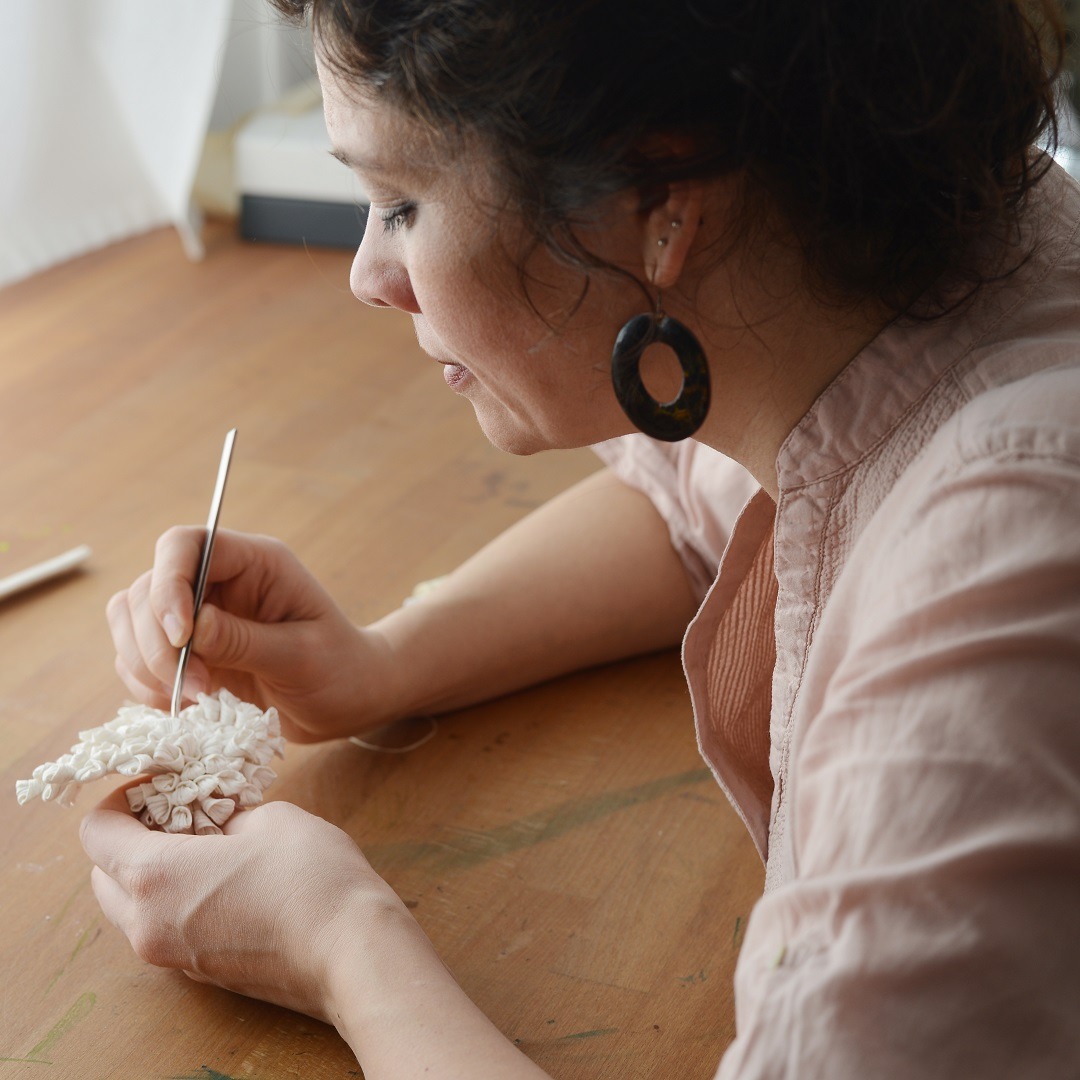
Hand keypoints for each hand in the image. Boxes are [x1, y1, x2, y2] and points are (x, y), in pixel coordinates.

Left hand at [79, 785, 408, 1021]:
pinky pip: (166, 930)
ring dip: (152, 874)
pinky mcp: (202, 974)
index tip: (157, 783)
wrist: (351, 953)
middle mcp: (148, 925)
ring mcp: (173, 957)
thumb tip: (223, 826)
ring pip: (132, 909)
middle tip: (177, 812)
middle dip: (129, 839)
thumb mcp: (271, 818)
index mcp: (154, 878)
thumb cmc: (311, 878)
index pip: (95, 833)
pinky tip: (227, 879)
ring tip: (208, 844)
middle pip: (104, 876)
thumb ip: (229, 817)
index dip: (120, 799)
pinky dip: (177, 900)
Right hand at [107, 527, 396, 740]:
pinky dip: (145, 683)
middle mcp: (219, 580)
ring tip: (191, 700)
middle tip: (195, 688)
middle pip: (149, 587)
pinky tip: (182, 706)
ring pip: (132, 620)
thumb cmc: (339, 671)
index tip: (181, 638)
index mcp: (255, 562)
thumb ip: (245, 641)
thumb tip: (192, 627)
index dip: (168, 585)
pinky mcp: (186, 650)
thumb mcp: (301, 656)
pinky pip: (136, 656)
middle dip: (156, 642)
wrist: (347, 701)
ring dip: (145, 664)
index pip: (186, 545)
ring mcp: (198, 614)